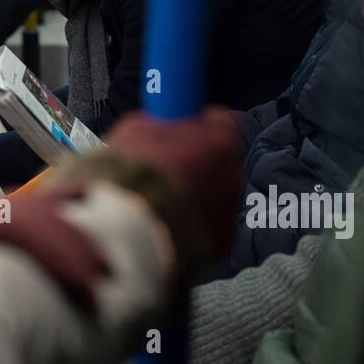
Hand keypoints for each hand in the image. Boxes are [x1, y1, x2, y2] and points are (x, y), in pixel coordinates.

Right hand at [101, 107, 244, 263]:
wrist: (130, 230)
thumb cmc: (132, 174)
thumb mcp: (136, 131)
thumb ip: (158, 126)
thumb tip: (159, 125)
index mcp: (217, 141)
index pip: (219, 121)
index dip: (197, 126)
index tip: (179, 130)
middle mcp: (233, 174)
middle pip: (219, 161)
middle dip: (197, 163)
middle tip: (166, 169)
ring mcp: (230, 211)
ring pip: (216, 195)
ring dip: (195, 196)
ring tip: (161, 204)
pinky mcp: (221, 242)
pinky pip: (209, 226)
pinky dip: (192, 225)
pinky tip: (166, 226)